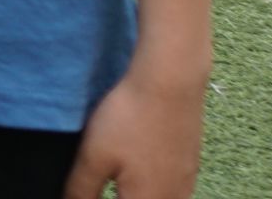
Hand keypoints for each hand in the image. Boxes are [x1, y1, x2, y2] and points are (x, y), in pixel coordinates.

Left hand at [62, 65, 205, 198]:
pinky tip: (137, 172)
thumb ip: (82, 189)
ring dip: (136, 194)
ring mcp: (185, 183)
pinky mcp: (190, 166)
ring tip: (116, 182)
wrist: (170, 83)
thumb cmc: (129, 119)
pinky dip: (152, 188)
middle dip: (119, 196)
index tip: (84, 192)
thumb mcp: (94, 156)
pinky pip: (170, 191)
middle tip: (96, 187)